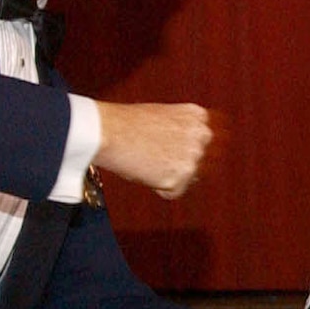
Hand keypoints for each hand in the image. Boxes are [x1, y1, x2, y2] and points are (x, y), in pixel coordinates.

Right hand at [92, 101, 212, 199]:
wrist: (107, 132)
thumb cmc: (126, 123)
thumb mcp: (164, 115)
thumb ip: (183, 130)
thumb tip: (188, 150)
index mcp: (198, 116)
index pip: (202, 142)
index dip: (179, 147)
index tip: (165, 146)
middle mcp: (201, 135)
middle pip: (197, 162)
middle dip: (177, 163)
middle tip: (153, 154)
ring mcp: (192, 157)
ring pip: (187, 178)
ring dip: (168, 175)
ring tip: (147, 159)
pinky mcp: (180, 178)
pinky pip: (172, 192)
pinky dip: (158, 187)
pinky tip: (145, 169)